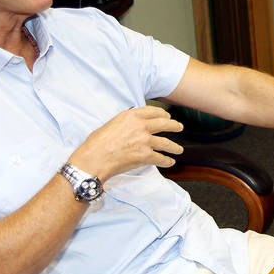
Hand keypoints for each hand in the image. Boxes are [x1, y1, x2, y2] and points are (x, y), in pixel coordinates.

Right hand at [69, 106, 184, 180]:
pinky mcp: (145, 155)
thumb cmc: (96, 144)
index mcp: (130, 116)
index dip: (162, 114)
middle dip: (174, 126)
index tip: (167, 117)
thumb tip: (133, 125)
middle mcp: (140, 126)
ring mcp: (144, 141)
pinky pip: (160, 158)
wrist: (93, 160)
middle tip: (179, 127)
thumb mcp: (111, 123)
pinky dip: (167, 161)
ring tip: (179, 149)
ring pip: (166, 142)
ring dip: (174, 147)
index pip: (153, 111)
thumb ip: (126, 122)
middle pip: (164, 124)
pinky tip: (170, 161)